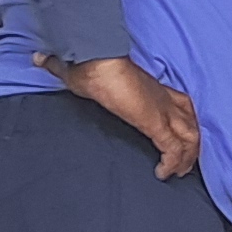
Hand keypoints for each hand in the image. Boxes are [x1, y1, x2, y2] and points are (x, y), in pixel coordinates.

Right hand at [58, 55, 199, 181]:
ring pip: (190, 137)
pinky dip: (172, 164)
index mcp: (151, 87)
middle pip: (192, 122)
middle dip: (192, 144)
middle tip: (185, 162)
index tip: (180, 136)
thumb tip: (39, 58)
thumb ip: (59, 66)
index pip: (180, 102)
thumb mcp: (75, 68)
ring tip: (177, 173)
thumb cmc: (88, 63)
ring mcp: (162, 111)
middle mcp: (163, 99)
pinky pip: (173, 149)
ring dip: (187, 157)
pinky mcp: (155, 124)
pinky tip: (163, 174)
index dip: (184, 120)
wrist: (96, 60)